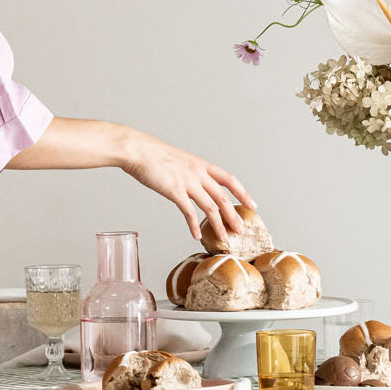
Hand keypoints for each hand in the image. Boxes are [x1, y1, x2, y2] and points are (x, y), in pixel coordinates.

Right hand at [118, 132, 254, 242]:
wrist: (138, 150)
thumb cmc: (154, 155)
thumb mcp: (179, 160)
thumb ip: (190, 171)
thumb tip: (194, 182)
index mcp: (201, 165)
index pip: (229, 180)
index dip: (242, 193)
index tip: (252, 204)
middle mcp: (198, 173)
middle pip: (223, 197)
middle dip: (234, 216)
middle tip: (241, 230)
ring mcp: (187, 182)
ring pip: (210, 207)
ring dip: (219, 225)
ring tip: (224, 238)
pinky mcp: (175, 191)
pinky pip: (189, 212)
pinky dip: (194, 226)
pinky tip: (197, 235)